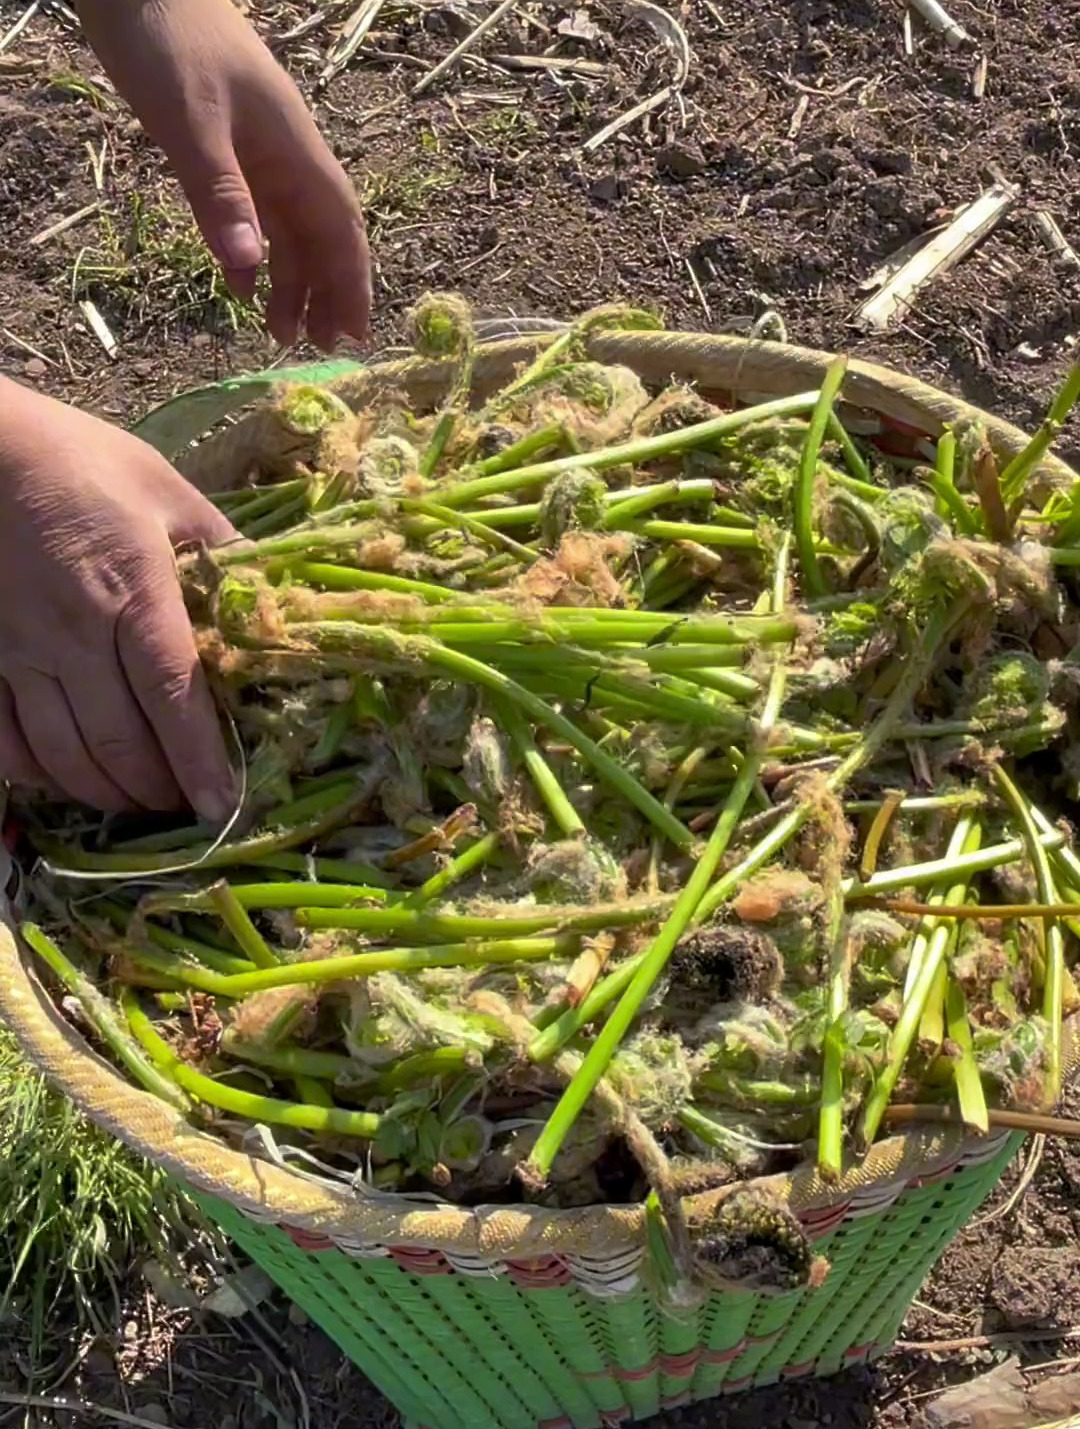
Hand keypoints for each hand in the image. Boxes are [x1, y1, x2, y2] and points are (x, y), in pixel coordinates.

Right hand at [0, 378, 237, 818]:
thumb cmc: (76, 462)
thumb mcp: (162, 490)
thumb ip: (218, 549)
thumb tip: (268, 599)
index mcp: (133, 590)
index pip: (174, 694)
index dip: (200, 760)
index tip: (224, 805)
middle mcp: (73, 632)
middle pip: (120, 742)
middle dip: (159, 789)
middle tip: (186, 807)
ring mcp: (15, 650)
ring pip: (62, 754)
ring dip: (106, 793)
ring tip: (140, 804)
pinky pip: (3, 741)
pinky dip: (38, 776)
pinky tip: (66, 783)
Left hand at [77, 0, 370, 350]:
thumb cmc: (169, 42)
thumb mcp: (191, 122)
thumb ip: (221, 196)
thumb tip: (251, 272)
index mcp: (295, 151)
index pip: (340, 229)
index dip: (353, 284)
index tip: (357, 336)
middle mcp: (287, 159)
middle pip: (321, 238)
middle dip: (327, 294)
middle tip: (323, 351)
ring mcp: (258, 156)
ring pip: (288, 232)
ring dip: (290, 283)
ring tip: (281, 334)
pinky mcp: (227, 153)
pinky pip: (253, 216)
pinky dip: (251, 255)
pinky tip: (242, 287)